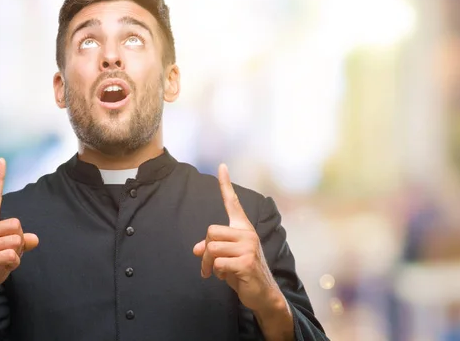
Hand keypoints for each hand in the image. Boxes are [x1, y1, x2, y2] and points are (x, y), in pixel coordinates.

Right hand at [0, 158, 38, 307]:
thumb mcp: (11, 253)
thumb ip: (22, 243)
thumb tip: (34, 239)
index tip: (2, 160)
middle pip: (18, 225)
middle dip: (19, 242)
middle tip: (7, 255)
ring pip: (18, 241)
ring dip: (17, 255)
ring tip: (2, 263)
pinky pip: (14, 255)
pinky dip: (13, 264)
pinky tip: (0, 270)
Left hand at [192, 164, 282, 312]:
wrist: (262, 294)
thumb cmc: (243, 273)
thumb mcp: (225, 259)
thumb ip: (211, 249)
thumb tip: (197, 249)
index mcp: (243, 228)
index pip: (233, 202)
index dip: (226, 184)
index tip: (221, 166)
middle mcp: (247, 233)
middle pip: (210, 232)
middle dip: (204, 251)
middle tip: (207, 266)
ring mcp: (248, 247)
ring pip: (211, 248)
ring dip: (208, 265)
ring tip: (217, 273)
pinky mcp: (247, 261)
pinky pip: (218, 263)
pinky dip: (218, 273)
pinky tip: (228, 277)